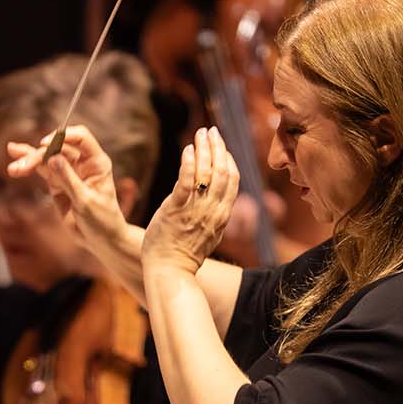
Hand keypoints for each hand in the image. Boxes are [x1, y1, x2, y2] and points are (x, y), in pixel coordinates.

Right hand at [6, 125, 130, 249]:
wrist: (101, 240)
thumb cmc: (102, 220)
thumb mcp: (85, 201)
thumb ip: (68, 179)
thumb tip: (53, 158)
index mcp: (96, 163)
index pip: (81, 138)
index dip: (63, 136)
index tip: (45, 144)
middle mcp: (83, 163)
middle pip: (58, 148)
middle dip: (39, 155)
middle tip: (23, 166)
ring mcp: (68, 172)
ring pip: (47, 159)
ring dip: (29, 161)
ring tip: (13, 169)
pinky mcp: (57, 183)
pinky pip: (42, 169)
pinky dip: (29, 164)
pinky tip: (15, 155)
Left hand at [142, 127, 239, 274]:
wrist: (170, 272)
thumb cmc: (184, 256)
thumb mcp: (208, 235)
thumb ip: (214, 216)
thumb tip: (218, 203)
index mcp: (222, 216)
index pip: (233, 181)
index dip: (228, 160)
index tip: (221, 146)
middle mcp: (213, 211)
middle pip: (223, 172)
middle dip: (218, 147)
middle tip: (211, 131)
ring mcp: (195, 211)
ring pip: (207, 173)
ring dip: (205, 149)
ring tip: (200, 133)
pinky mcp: (175, 210)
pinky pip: (186, 182)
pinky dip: (189, 164)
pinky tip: (187, 150)